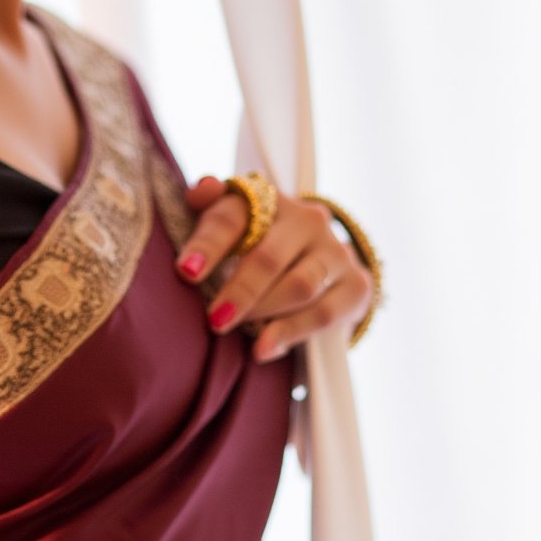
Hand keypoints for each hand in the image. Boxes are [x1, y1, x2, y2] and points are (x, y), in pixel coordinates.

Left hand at [174, 178, 373, 359]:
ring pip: (299, 286)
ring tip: (234, 331)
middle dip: (239, 291)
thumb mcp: (235, 226)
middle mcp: (307, 220)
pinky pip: (323, 314)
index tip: (186, 272)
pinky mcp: (355, 285)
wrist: (323, 268)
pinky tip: (263, 349)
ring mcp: (335, 252)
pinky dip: (290, 333)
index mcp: (268, 201)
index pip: (233, 216)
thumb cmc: (262, 248)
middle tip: (214, 319)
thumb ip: (212, 209)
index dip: (208, 244)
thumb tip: (200, 191)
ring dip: (263, 312)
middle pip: (269, 257)